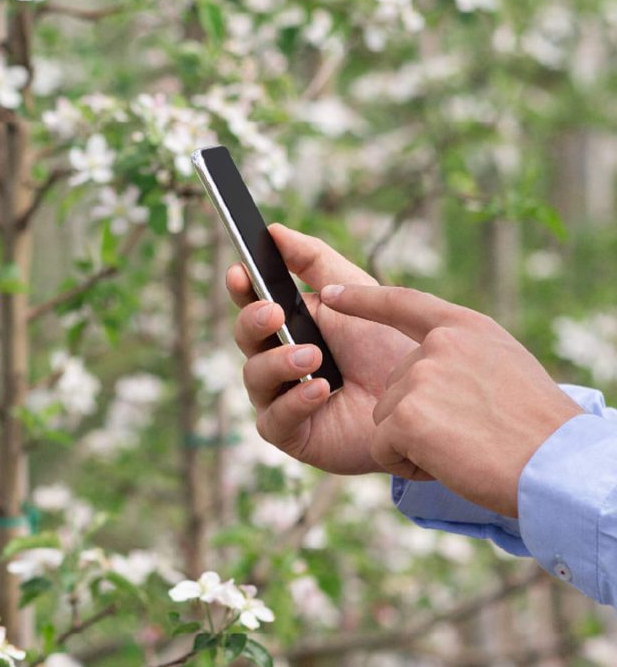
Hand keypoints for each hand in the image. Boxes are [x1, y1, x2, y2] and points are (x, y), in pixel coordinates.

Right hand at [227, 224, 432, 479]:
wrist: (425, 403)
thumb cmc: (387, 348)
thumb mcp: (354, 293)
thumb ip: (314, 261)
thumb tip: (275, 231)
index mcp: (288, 326)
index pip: (251, 304)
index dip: (241, 288)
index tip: (239, 271)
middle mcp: (277, 362)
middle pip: (244, 337)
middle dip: (253, 321)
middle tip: (274, 313)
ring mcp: (281, 398)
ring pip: (254, 377)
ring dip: (279, 362)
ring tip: (312, 357)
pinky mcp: (293, 435)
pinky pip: (274, 419)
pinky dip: (294, 400)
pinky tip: (319, 388)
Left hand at [319, 283, 583, 516]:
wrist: (556, 467)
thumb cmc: (536, 428)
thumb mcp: (503, 367)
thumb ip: (459, 356)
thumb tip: (423, 364)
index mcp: (465, 328)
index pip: (403, 303)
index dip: (362, 299)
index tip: (329, 294)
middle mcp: (439, 345)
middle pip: (393, 385)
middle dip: (417, 418)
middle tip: (469, 432)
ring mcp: (420, 377)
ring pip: (384, 418)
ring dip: (412, 442)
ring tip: (463, 447)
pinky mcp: (406, 416)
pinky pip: (380, 446)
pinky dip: (406, 464)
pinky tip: (446, 462)